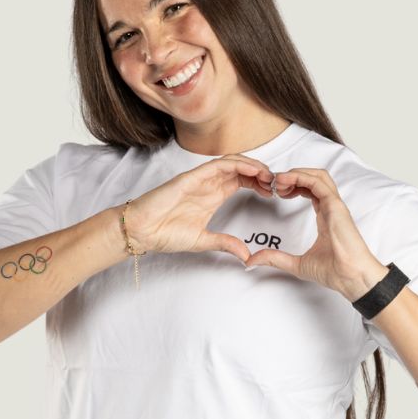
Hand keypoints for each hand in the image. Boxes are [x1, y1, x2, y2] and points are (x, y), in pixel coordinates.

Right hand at [121, 155, 274, 264]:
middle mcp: (208, 184)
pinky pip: (217, 165)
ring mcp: (199, 179)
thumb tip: (246, 255)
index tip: (273, 192)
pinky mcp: (190, 177)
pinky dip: (237, 164)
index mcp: (212, 196)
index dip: (258, 183)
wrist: (141, 232)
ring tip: (267, 174)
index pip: (241, 181)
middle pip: (240, 169)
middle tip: (276, 182)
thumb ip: (226, 244)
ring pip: (232, 163)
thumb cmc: (164, 233)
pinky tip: (251, 170)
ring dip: (252, 166)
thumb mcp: (203, 241)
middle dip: (260, 172)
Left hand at [245, 167, 388, 301]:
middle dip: (292, 176)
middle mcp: (330, 208)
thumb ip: (275, 259)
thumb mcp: (296, 264)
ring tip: (277, 180)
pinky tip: (285, 181)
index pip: (310, 191)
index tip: (275, 192)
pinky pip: (318, 182)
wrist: (350, 277)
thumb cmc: (333, 271)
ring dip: (296, 173)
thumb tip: (252, 261)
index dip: (292, 187)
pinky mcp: (336, 206)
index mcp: (325, 217)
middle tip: (273, 184)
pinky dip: (301, 176)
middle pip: (313, 178)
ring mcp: (334, 205)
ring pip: (317, 176)